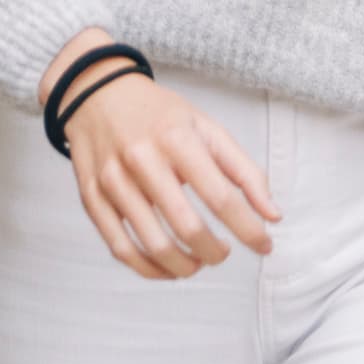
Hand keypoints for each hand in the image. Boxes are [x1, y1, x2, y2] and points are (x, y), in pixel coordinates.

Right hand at [37, 31, 276, 279]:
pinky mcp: (91, 198)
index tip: (265, 245)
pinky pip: (120, 248)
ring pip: (152, 245)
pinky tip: (167, 268)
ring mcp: (112, 181)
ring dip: (184, 266)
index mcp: (177, 138)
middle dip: (214, 253)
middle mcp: (142, 159)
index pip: (220, 196)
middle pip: (186, 226)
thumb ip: (244, 171)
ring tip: (198, 263)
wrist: (96, 94)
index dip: (248, 229)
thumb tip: (273, 216)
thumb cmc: (160, 115)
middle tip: (224, 254)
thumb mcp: (207, 128)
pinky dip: (149, 269)